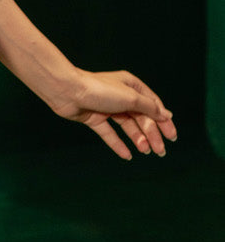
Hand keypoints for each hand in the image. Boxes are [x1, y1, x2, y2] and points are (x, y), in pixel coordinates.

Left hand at [50, 68, 176, 160]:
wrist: (68, 92)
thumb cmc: (100, 90)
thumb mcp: (130, 98)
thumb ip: (149, 108)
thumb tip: (167, 114)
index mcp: (131, 86)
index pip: (153, 105)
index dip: (163, 121)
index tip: (172, 137)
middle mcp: (120, 96)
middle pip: (141, 117)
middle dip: (152, 133)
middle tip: (160, 151)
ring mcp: (107, 108)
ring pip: (127, 126)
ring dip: (138, 139)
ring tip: (145, 151)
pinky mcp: (95, 118)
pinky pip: (110, 133)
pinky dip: (118, 144)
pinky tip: (127, 156)